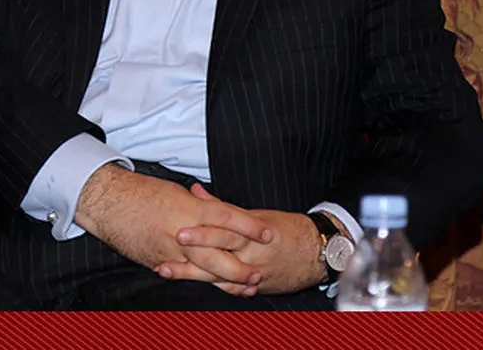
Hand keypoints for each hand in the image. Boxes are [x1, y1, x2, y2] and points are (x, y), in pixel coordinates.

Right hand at [74, 165, 271, 286]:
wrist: (108, 204)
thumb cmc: (142, 192)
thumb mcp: (177, 193)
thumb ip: (200, 205)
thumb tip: (218, 212)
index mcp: (189, 210)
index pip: (228, 218)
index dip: (250, 227)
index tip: (268, 233)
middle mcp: (182, 234)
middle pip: (220, 255)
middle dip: (241, 267)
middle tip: (259, 273)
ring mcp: (170, 252)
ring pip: (204, 273)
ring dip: (227, 282)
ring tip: (245, 287)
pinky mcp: (159, 263)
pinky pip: (184, 275)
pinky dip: (201, 282)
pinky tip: (216, 288)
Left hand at [154, 184, 327, 295]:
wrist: (318, 252)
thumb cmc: (287, 228)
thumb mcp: (256, 214)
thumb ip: (222, 206)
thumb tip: (195, 191)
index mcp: (251, 234)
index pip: (224, 232)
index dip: (201, 233)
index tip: (179, 232)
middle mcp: (251, 256)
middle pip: (217, 258)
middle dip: (190, 260)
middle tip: (165, 259)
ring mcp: (253, 275)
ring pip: (219, 278)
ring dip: (192, 275)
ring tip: (167, 270)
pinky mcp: (256, 288)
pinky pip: (231, 290)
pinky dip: (212, 288)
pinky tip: (191, 286)